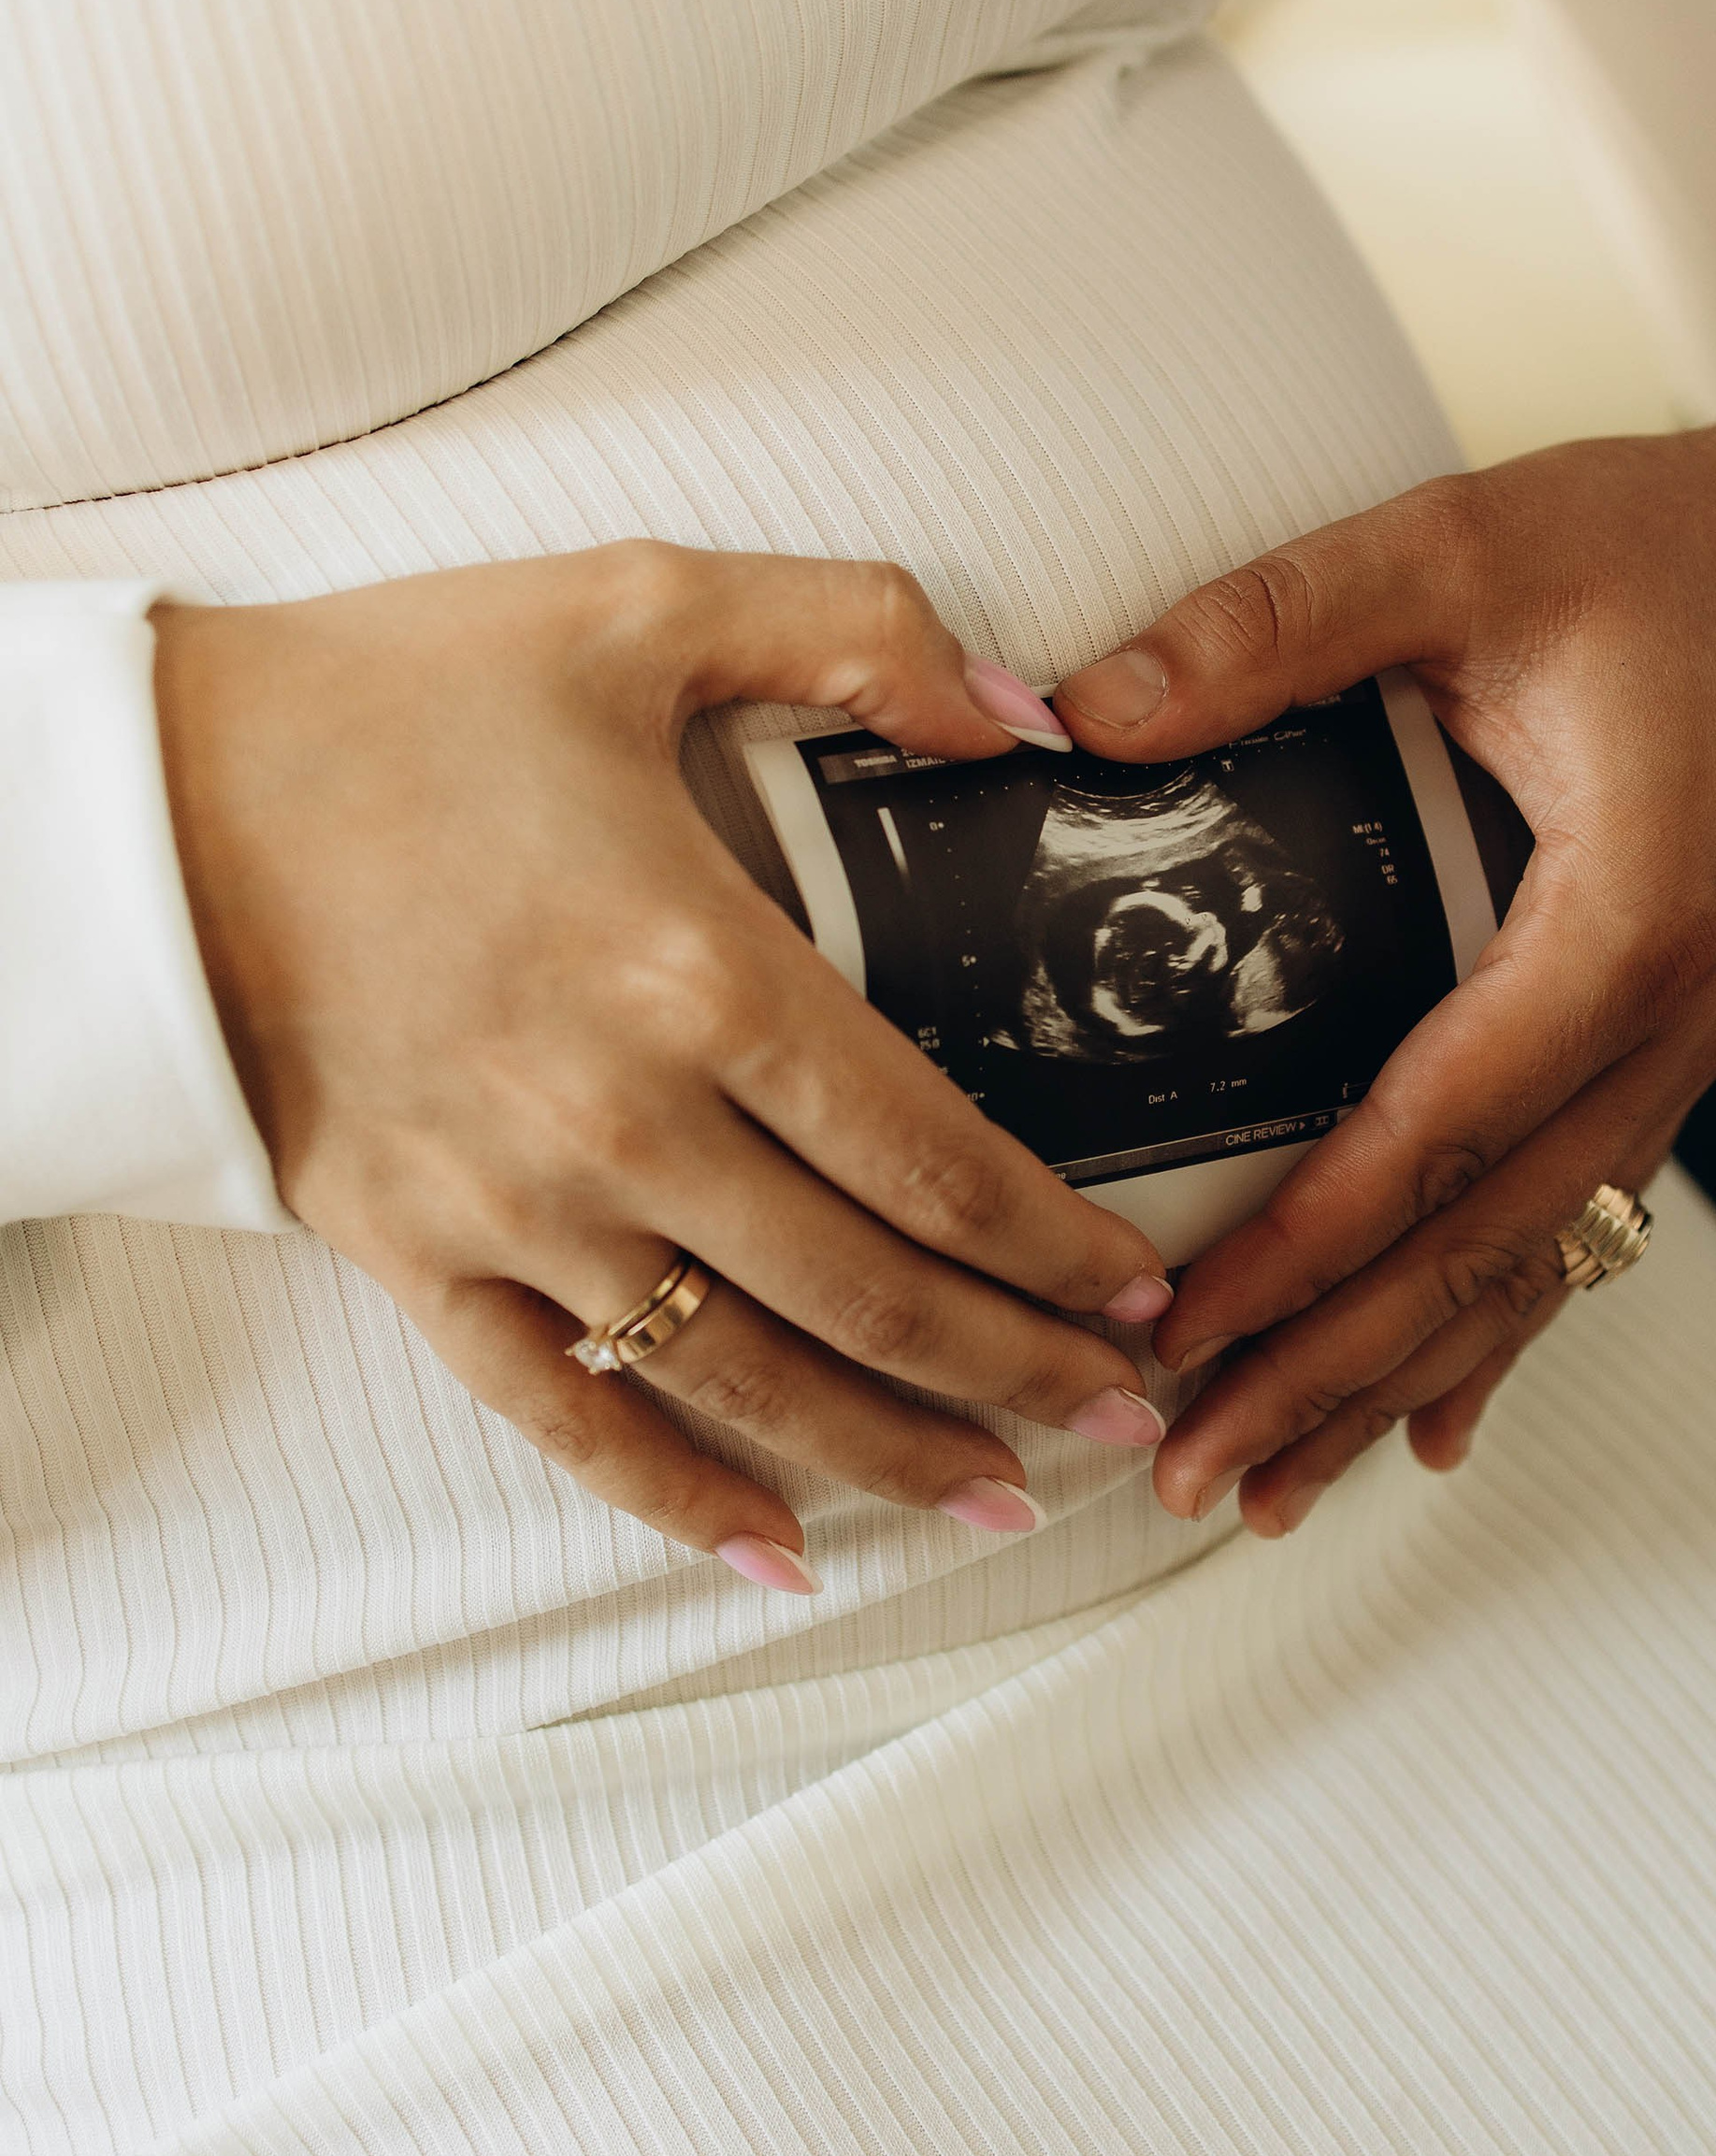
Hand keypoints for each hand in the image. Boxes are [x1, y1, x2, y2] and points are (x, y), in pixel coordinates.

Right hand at [155, 544, 1173, 1587]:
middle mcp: (623, 1122)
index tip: (1133, 1288)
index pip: (935, 1159)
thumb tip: (1022, 712)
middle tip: (1123, 1413)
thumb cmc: (392, 696)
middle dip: (1022, 1372)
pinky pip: (569, 1419)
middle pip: (875, 1297)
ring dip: (897, 1454)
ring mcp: (515, 1212)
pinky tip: (781, 1552)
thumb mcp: (639, 602)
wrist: (143, 800)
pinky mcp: (416, 1261)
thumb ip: (858, 631)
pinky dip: (680, 1501)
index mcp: (702, 973)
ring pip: (752, 1381)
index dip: (1054, 1248)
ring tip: (1005, 1496)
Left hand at [1053, 378, 1715, 1529]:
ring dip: (1399, 1380)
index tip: (1185, 1323)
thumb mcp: (1461, 544)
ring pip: (1536, 1265)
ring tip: (1266, 1490)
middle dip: (1335, 1366)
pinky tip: (1426, 1427)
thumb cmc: (1665, 555)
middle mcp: (1678, 1020)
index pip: (1451, 1120)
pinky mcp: (1667, 1060)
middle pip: (1493, 1241)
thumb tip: (1087, 711)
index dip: (1315, 1237)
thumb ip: (1278, 622)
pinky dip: (1495, 1332)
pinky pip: (1578, 1226)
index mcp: (1634, 916)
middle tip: (1191, 1468)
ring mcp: (1685, 1058)